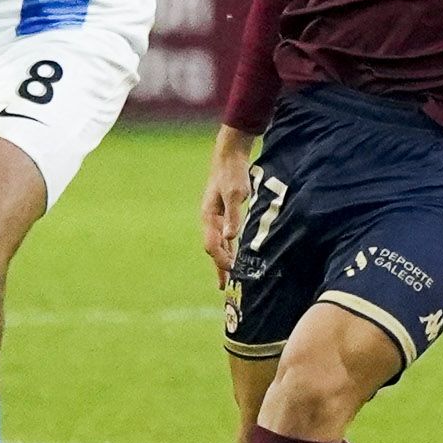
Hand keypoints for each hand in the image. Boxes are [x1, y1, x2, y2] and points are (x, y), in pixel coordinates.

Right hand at [199, 127, 258, 286]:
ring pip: (218, 244)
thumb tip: (229, 237)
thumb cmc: (232, 173)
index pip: (212, 245)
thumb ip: (232, 216)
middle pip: (212, 248)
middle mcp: (209, 219)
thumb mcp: (234, 193)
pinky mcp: (222, 213)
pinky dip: (228, 248)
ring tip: (228, 277)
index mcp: (208, 216)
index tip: (231, 272)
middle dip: (218, 267)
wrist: (229, 156)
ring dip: (223, 259)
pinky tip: (234, 254)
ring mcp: (215, 216)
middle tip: (224, 286)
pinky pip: (223, 236)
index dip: (220, 260)